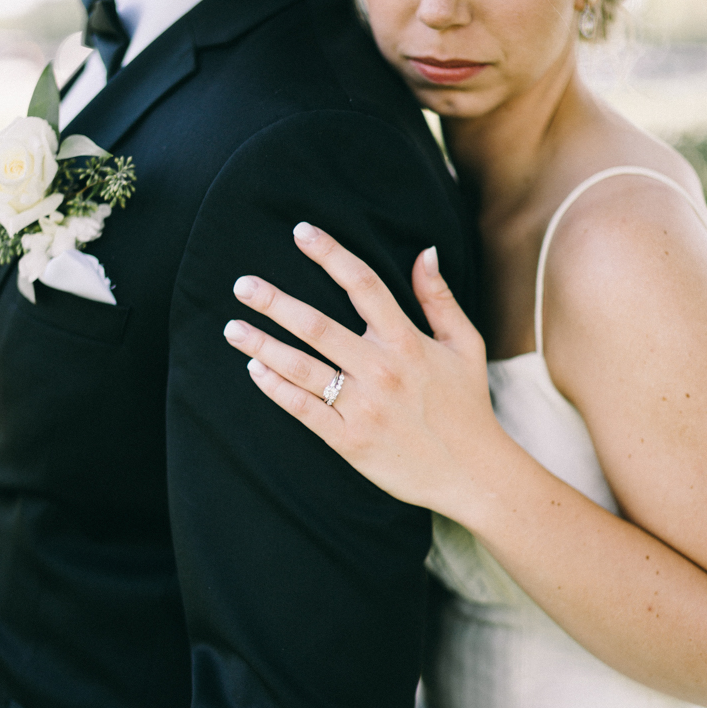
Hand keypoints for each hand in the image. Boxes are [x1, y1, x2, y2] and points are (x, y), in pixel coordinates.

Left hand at [223, 222, 497, 514]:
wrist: (474, 475)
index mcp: (408, 342)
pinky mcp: (350, 441)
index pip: (363, 285)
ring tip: (233, 328)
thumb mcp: (465, 345)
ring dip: (262, 345)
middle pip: (317, 326)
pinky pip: (304, 410)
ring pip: (302, 368)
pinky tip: (254, 369)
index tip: (301, 232)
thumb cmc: (467, 406)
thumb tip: (424, 252)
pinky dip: (275, 388)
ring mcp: (363, 407)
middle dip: (275, 302)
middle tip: (242, 285)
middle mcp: (382, 370)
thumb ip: (439, 298)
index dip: (330, 254)